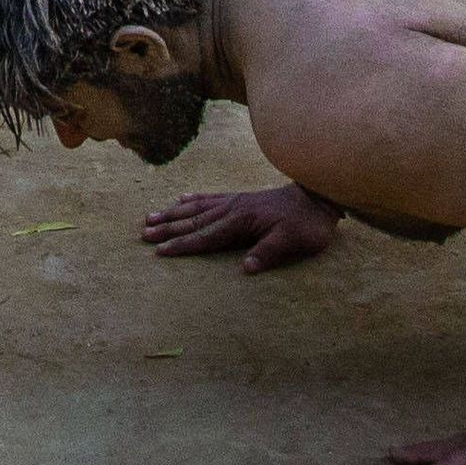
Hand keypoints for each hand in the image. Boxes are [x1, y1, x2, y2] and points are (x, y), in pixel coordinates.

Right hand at [141, 184, 336, 271]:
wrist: (321, 197)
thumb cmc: (308, 224)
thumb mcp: (293, 242)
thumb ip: (269, 253)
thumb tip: (246, 268)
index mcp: (242, 221)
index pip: (206, 236)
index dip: (183, 245)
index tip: (160, 251)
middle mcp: (234, 209)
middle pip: (194, 220)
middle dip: (169, 228)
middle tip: (144, 233)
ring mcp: (236, 201)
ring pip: (198, 208)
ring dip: (174, 213)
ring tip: (152, 216)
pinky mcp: (242, 198)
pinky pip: (211, 197)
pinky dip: (194, 199)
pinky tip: (183, 198)